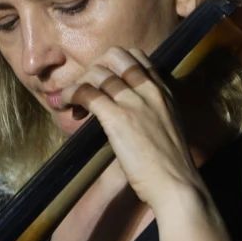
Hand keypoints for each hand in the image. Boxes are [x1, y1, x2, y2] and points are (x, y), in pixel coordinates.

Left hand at [62, 47, 203, 209]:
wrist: (176, 185)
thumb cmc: (169, 166)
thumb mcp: (167, 127)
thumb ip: (150, 111)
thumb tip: (124, 110)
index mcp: (163, 91)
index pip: (137, 56)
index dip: (114, 64)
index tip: (103, 82)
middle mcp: (150, 90)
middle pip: (114, 55)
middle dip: (94, 68)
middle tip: (85, 89)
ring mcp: (134, 102)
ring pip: (97, 73)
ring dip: (77, 84)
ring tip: (70, 102)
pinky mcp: (118, 118)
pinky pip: (87, 93)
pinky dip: (71, 95)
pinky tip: (65, 104)